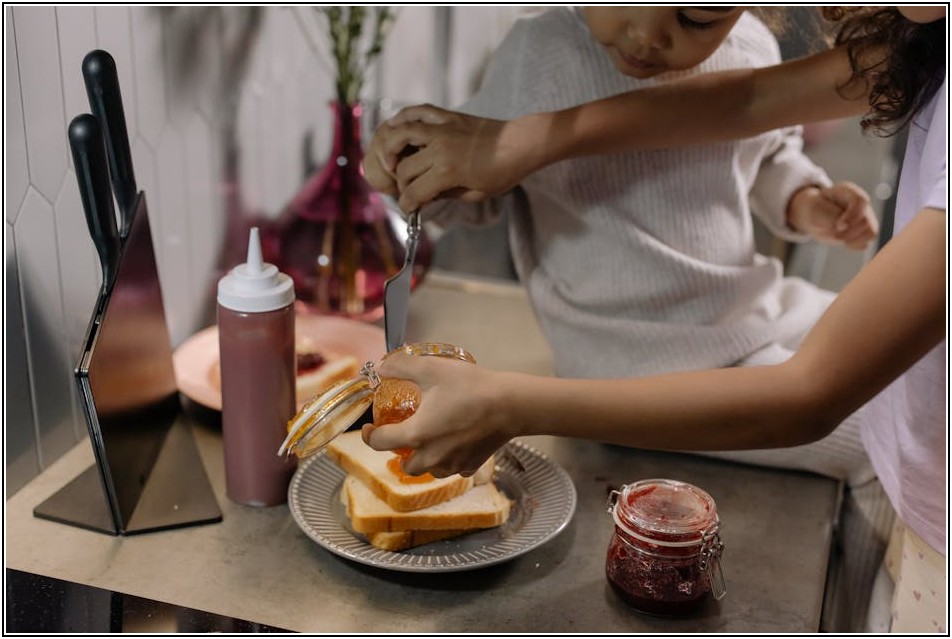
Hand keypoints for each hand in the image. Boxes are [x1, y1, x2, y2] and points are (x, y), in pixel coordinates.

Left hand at [360, 350, 513, 476]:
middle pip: (405, 464)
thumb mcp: (431, 368)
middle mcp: (431, 456)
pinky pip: (451, 468)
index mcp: (416, 435)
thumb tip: (381, 367)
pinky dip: (447, 459)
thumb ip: (401, 366)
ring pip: (428, 470)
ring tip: (428, 439)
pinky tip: (453, 442)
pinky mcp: (471, 465)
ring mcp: (453, 464)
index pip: (379, 443)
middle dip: (399, 451)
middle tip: (404, 432)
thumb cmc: (471, 387)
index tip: (370, 427)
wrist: (510, 404)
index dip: (369, 435)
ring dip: (423, 458)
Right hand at [365, 104, 536, 211]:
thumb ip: (446, 195)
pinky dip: (402, 116)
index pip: (415, 192)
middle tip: (408, 190)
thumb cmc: (503, 172)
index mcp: (448, 171)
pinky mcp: (448, 116)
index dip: (408, 205)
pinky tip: (394, 125)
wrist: (522, 143)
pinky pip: (418, 111)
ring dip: (390, 149)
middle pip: (405, 168)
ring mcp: (442, 128)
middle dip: (401, 184)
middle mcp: (440, 148)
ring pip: (401, 134)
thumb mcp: (476, 193)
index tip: (408, 209)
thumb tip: (425, 196)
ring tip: (391, 160)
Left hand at [786, 181, 878, 249]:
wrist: (815, 214)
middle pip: (866, 220)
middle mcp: (861, 204)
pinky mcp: (863, 231)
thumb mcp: (816, 209)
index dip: (852, 216)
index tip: (838, 226)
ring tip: (840, 239)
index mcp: (849, 192)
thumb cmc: (816, 208)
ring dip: (854, 240)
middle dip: (849, 232)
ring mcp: (865, 217)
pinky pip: (866, 242)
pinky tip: (845, 242)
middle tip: (835, 235)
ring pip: (871, 232)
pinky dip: (855, 244)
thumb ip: (829, 218)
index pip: (861, 200)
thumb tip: (840, 230)